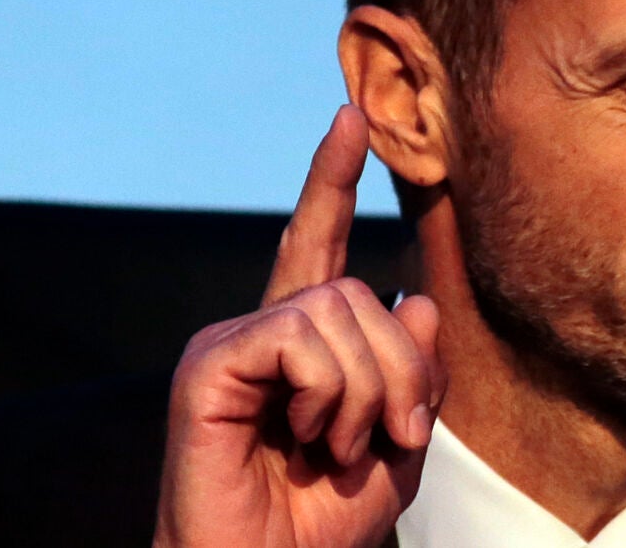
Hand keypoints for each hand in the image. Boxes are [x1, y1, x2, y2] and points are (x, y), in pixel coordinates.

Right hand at [153, 106, 444, 547]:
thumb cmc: (326, 518)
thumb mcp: (401, 438)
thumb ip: (416, 368)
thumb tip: (409, 295)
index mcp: (306, 338)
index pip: (322, 242)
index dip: (333, 180)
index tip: (350, 117)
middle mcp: (265, 326)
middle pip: (360, 290)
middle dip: (403, 369)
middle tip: (395, 435)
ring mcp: (233, 340)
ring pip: (340, 310)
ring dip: (367, 394)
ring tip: (334, 447)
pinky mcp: (209, 361)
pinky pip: (299, 337)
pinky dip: (325, 394)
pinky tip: (301, 436)